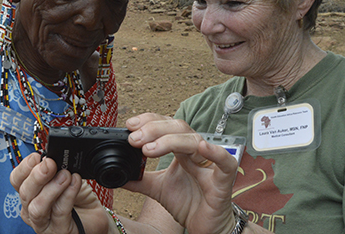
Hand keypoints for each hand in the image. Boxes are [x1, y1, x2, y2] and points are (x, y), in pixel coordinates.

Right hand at [10, 153, 108, 233]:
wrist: (96, 215)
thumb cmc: (79, 197)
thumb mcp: (66, 176)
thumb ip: (57, 168)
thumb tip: (53, 157)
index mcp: (30, 193)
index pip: (16, 180)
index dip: (24, 167)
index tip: (37, 156)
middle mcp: (31, 209)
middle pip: (24, 193)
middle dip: (37, 176)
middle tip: (50, 164)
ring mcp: (43, 223)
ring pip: (37, 207)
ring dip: (51, 188)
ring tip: (65, 175)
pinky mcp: (58, 231)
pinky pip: (59, 212)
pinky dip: (68, 195)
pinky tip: (75, 183)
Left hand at [124, 113, 236, 233]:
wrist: (205, 228)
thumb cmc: (189, 204)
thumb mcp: (158, 189)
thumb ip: (140, 179)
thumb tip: (118, 174)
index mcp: (180, 149)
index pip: (166, 124)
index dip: (149, 121)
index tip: (130, 126)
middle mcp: (195, 152)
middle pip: (178, 127)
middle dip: (154, 129)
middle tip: (134, 138)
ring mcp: (209, 164)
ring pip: (193, 141)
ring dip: (170, 141)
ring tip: (148, 149)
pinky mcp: (223, 181)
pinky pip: (226, 162)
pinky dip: (215, 152)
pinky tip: (202, 147)